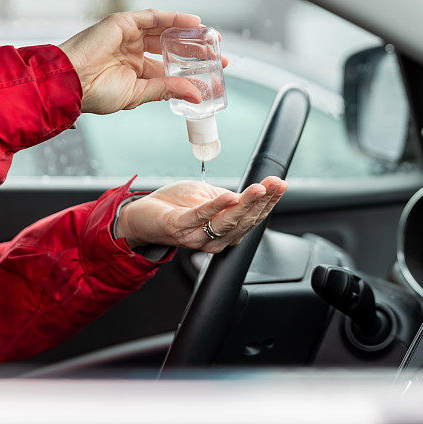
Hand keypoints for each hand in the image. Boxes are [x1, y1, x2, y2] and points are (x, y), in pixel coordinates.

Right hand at [58, 9, 228, 113]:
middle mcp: (133, 52)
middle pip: (171, 48)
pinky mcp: (122, 23)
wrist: (71, 82)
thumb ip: (167, 90)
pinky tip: (194, 22)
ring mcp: (128, 36)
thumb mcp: (139, 94)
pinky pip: (153, 17)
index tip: (213, 75)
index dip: (191, 71)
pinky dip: (174, 18)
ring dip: (189, 34)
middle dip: (195, 52)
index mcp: (136, 72)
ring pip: (165, 31)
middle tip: (219, 56)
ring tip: (211, 39)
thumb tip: (195, 95)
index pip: (170, 68)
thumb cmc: (95, 93)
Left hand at [115, 177, 287, 252]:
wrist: (142, 215)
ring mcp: (197, 236)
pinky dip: (216, 206)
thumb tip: (252, 192)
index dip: (269, 202)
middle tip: (275, 184)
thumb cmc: (176, 205)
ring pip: (228, 221)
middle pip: (245, 220)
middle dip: (263, 200)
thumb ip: (229, 199)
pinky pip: (201, 217)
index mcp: (225, 233)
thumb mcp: (208, 198)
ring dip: (245, 204)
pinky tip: (229, 196)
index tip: (281, 184)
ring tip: (258, 189)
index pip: (253, 218)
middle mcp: (215, 239)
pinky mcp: (179, 228)